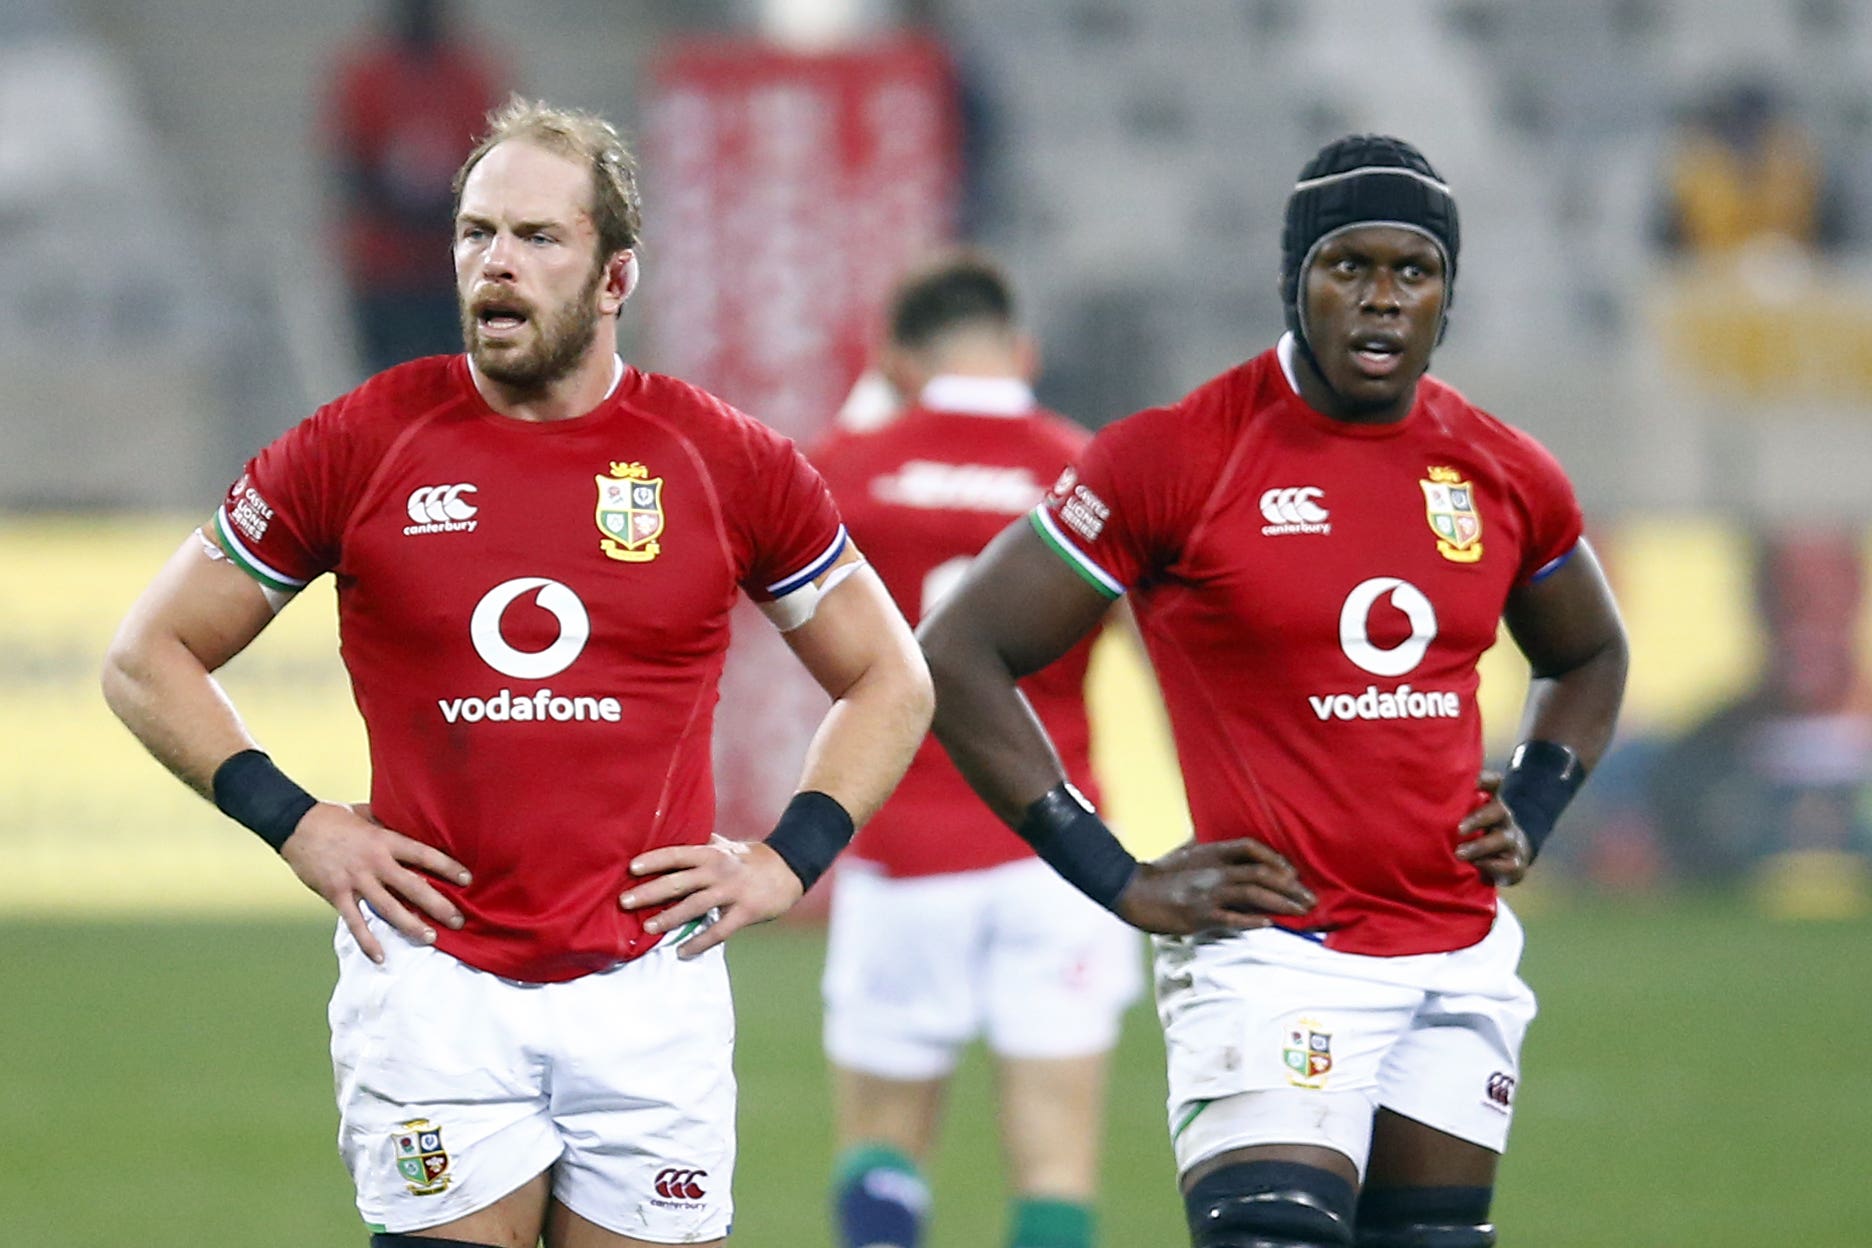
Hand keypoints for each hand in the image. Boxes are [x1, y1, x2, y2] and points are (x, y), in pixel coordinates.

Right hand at [279, 802, 471, 962]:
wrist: (296, 825)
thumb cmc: (336, 818)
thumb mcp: (368, 815)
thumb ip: (389, 826)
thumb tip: (413, 825)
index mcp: (385, 840)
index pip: (424, 855)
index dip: (448, 867)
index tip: (467, 880)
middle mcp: (375, 862)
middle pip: (413, 886)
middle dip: (438, 905)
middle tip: (458, 920)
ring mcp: (356, 880)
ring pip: (389, 908)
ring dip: (411, 925)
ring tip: (431, 938)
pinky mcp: (336, 894)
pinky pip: (355, 922)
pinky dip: (368, 941)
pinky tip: (381, 957)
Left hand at [620, 834, 803, 958]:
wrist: (790, 868)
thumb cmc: (751, 858)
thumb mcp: (726, 846)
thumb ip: (701, 844)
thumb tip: (672, 835)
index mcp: (712, 853)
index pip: (677, 854)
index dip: (654, 860)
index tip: (631, 868)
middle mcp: (719, 870)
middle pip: (679, 881)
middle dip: (650, 892)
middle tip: (624, 901)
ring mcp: (732, 892)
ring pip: (695, 906)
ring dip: (669, 918)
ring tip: (648, 928)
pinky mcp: (745, 912)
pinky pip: (718, 931)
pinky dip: (699, 943)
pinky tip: (682, 952)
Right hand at [1114, 837, 1315, 934]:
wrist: (1131, 890)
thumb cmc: (1158, 873)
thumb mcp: (1184, 852)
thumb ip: (1203, 845)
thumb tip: (1212, 837)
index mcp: (1212, 852)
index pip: (1252, 847)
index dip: (1276, 858)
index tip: (1292, 872)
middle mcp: (1215, 870)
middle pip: (1262, 874)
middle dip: (1292, 887)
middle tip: (1312, 900)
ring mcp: (1208, 893)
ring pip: (1255, 894)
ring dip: (1283, 903)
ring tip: (1303, 912)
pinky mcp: (1200, 915)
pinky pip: (1233, 918)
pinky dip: (1253, 921)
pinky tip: (1270, 924)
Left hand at [1456, 770, 1532, 885]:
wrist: (1505, 860)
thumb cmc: (1472, 833)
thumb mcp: (1461, 816)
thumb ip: (1449, 805)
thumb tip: (1416, 792)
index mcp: (1489, 802)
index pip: (1493, 784)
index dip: (1485, 779)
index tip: (1473, 780)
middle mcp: (1502, 818)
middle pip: (1497, 811)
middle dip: (1478, 819)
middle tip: (1459, 829)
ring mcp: (1511, 840)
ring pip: (1501, 839)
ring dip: (1479, 846)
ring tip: (1459, 853)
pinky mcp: (1515, 863)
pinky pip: (1510, 864)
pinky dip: (1493, 866)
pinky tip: (1477, 867)